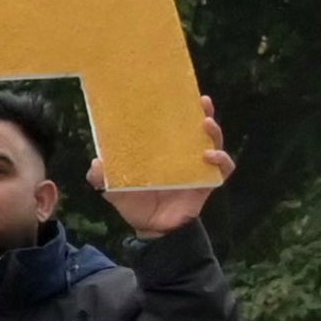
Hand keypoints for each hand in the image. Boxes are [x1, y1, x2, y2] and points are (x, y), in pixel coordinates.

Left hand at [102, 99, 228, 238]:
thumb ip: (101, 176)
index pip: (174, 124)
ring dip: (214, 132)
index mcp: (162, 150)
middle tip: (202, 102)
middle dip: (203, 113)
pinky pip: (224, 168)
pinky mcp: (208, 183)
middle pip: (199, 128)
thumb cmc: (135, 202)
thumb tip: (97, 162)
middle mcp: (183, 154)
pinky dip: (221, 160)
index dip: (179, 108)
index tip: (178, 93)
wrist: (151, 228)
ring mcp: (198, 167)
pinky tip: (210, 156)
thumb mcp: (114, 188)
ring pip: (215, 143)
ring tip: (206, 124)